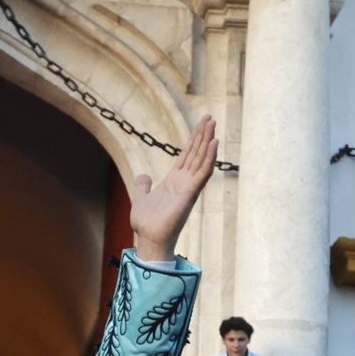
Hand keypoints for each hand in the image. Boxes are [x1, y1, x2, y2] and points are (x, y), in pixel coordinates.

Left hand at [129, 115, 217, 262]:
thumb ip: (143, 185)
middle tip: (211, 117)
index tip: (201, 124)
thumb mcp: (141, 198)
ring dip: (207, 141)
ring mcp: (188, 187)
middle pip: (196, 153)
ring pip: (201, 159)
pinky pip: (203, 173)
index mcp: (174, 181)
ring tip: (213, 124)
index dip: (194, 140)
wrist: (148, 239)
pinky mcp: (190, 193)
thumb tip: (143, 175)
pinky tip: (213, 143)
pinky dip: (209, 158)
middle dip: (203, 135)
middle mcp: (184, 182)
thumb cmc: (147, 223)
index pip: (187, 155)